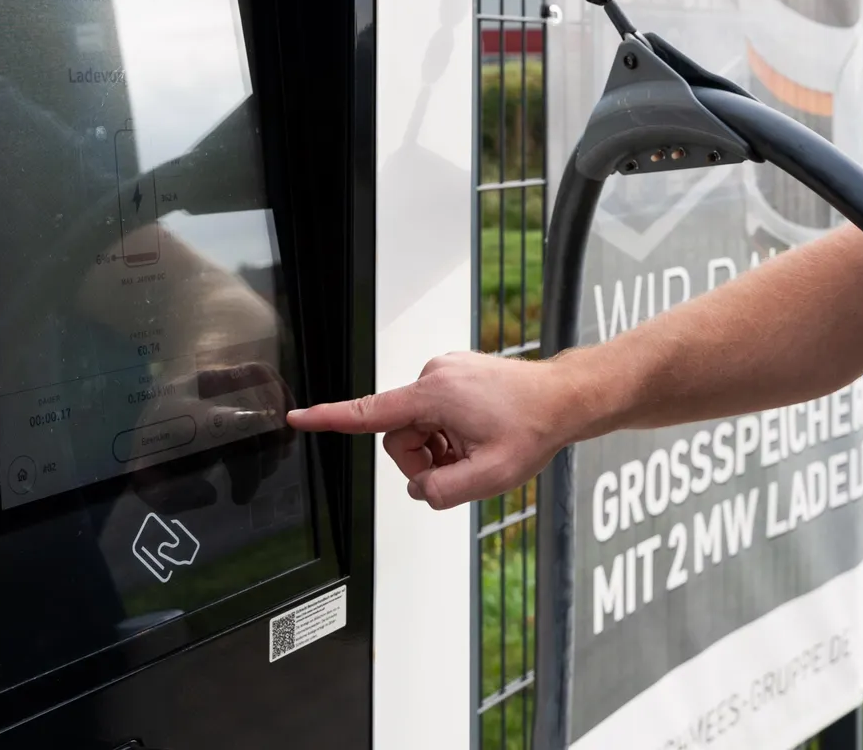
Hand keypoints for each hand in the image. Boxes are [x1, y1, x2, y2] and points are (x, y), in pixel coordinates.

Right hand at [287, 352, 576, 509]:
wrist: (565, 399)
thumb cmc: (534, 429)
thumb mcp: (490, 476)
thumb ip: (442, 491)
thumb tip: (419, 489)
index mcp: (435, 395)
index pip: (370, 412)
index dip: (329, 418)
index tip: (297, 415)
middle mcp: (434, 375)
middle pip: (400, 435)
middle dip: (424, 459)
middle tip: (464, 464)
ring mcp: (445, 372)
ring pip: (418, 428)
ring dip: (440, 448)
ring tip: (477, 448)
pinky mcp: (455, 374)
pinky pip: (435, 414)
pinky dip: (450, 433)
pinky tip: (479, 435)